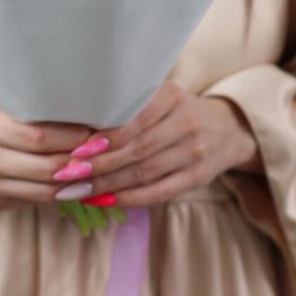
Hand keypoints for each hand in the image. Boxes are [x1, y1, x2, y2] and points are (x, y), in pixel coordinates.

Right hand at [0, 82, 90, 209]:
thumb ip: (22, 88)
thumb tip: (71, 81)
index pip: (40, 137)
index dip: (72, 136)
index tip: (97, 126)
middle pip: (47, 167)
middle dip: (82, 160)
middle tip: (107, 148)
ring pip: (45, 190)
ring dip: (78, 181)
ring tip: (100, 165)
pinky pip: (34, 200)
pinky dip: (59, 191)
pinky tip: (78, 179)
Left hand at [62, 81, 259, 207]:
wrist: (227, 128)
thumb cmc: (177, 110)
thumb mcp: (160, 96)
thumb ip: (130, 105)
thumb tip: (80, 124)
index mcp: (171, 96)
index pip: (134, 119)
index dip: (105, 137)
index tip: (76, 150)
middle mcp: (185, 122)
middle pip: (137, 149)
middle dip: (99, 165)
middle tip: (69, 174)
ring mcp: (194, 151)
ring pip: (145, 172)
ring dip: (108, 185)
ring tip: (78, 190)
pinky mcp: (197, 176)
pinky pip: (160, 191)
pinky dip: (130, 198)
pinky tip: (105, 201)